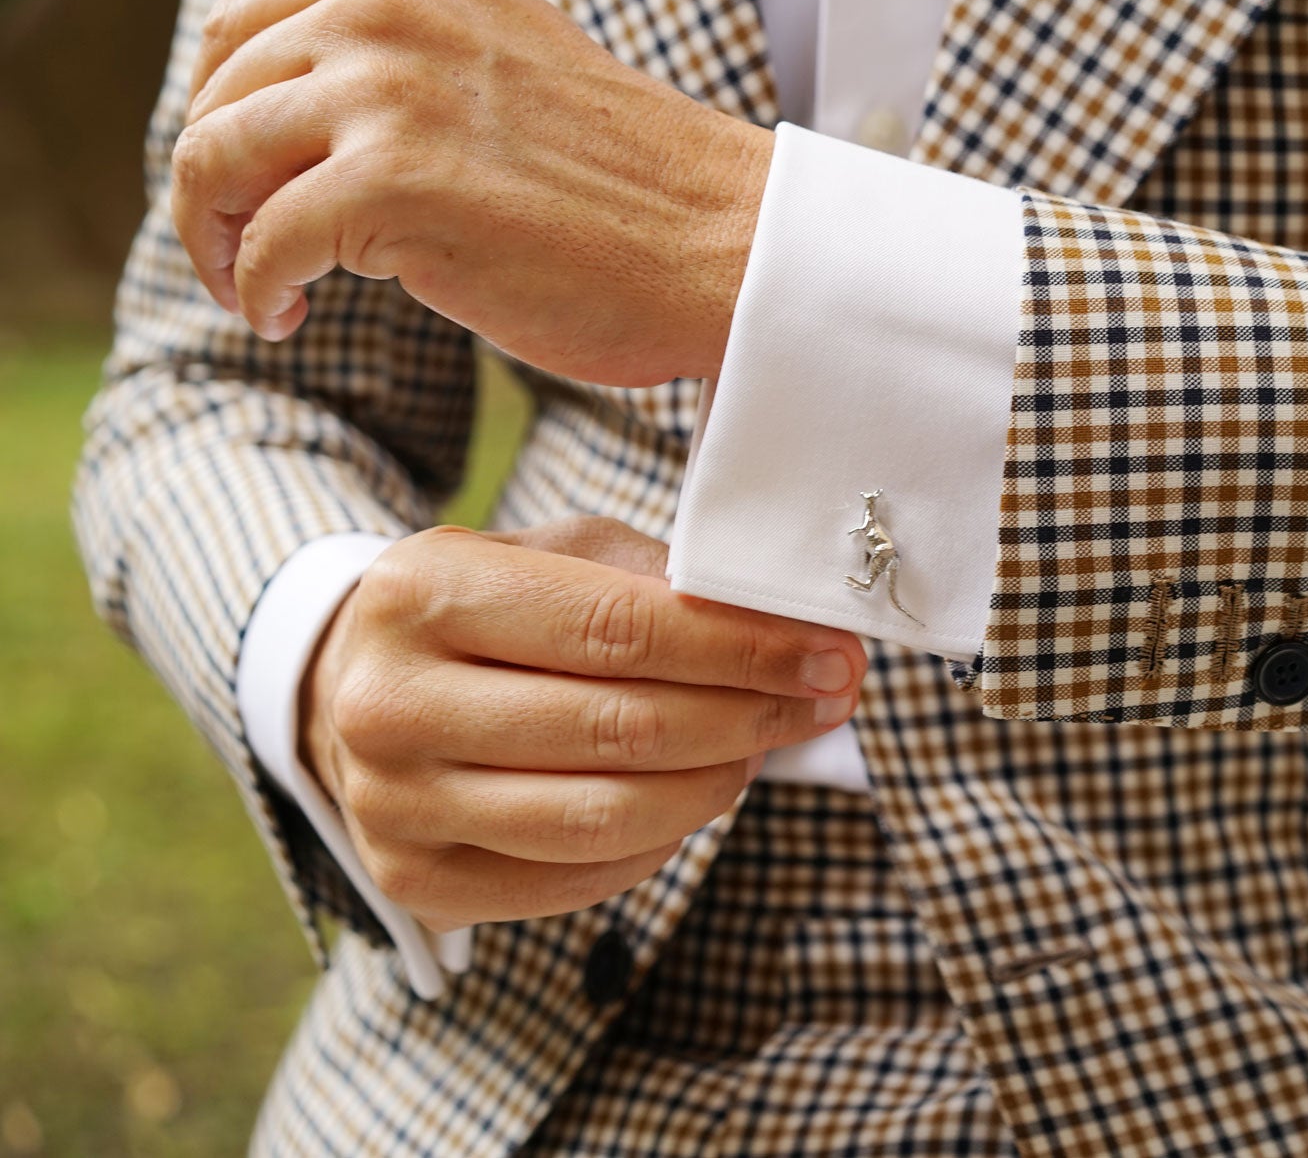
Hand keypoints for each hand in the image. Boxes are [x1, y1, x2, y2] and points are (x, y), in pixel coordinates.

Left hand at [172, 0, 771, 385]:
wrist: (725, 243)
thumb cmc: (631, 184)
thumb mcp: (500, 64)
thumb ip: (405, 63)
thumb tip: (288, 124)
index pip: (241, 24)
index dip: (218, 111)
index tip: (244, 180)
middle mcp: (386, 6)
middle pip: (216, 93)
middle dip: (209, 183)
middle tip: (241, 249)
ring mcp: (386, 90)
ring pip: (212, 159)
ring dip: (213, 239)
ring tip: (256, 288)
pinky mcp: (391, 183)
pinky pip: (266, 244)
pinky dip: (255, 291)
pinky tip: (284, 319)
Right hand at [299, 517, 865, 931]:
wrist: (350, 687)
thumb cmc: (483, 611)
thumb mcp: (551, 555)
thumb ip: (657, 580)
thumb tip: (787, 630)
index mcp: (422, 592)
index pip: (617, 628)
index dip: (740, 647)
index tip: (828, 652)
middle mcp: (390, 703)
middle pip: (619, 728)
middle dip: (751, 714)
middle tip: (826, 698)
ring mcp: (392, 804)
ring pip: (603, 816)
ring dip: (716, 783)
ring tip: (764, 747)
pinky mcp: (415, 881)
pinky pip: (576, 877)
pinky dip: (660, 840)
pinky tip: (692, 795)